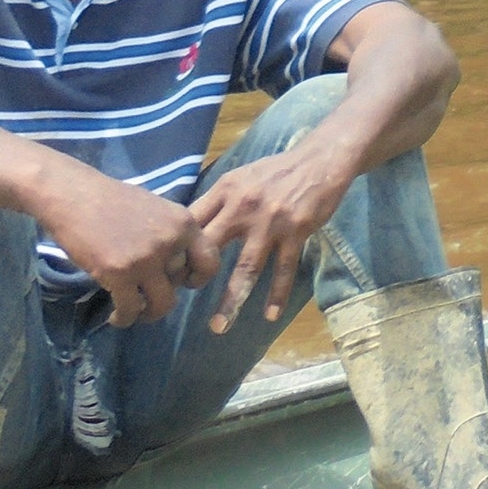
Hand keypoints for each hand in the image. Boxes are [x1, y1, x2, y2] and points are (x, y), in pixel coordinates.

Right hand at [32, 164, 219, 328]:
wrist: (73, 194)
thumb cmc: (111, 199)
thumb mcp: (156, 209)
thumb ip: (172, 233)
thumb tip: (180, 263)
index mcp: (183, 223)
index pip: (210, 261)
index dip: (200, 277)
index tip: (185, 283)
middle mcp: (170, 241)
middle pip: (181, 284)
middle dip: (166, 293)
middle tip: (150, 294)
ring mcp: (145, 258)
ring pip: (161, 304)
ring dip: (149, 314)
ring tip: (137, 313)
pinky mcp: (118, 273)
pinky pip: (131, 309)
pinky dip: (124, 318)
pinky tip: (117, 317)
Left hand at [191, 144, 353, 332]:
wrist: (319, 161)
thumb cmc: (275, 171)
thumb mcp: (239, 177)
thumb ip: (216, 201)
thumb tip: (188, 227)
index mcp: (225, 191)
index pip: (191, 223)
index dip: (176, 248)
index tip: (168, 270)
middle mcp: (243, 208)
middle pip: (211, 249)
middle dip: (194, 277)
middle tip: (182, 300)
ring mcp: (270, 222)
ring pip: (246, 268)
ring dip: (231, 301)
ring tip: (219, 327)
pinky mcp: (296, 232)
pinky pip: (284, 270)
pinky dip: (277, 295)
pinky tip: (270, 315)